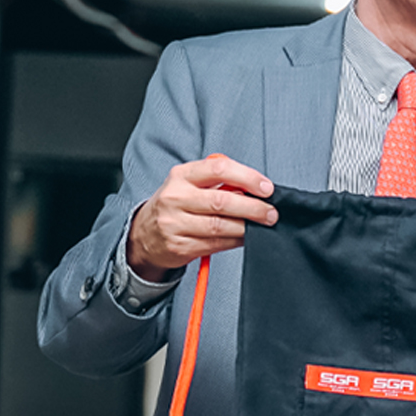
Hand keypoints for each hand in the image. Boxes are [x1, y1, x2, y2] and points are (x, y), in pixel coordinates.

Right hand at [127, 155, 276, 276]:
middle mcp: (175, 198)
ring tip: (262, 225)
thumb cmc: (176, 205)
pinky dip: (236, 240)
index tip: (267, 188)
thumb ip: (219, 182)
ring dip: (247, 227)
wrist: (144, 234)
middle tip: (272, 213)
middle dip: (253, 208)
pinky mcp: (179, 246)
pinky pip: (215, 244)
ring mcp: (174, 224)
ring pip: (220, 226)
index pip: (219, 169)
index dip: (247, 177)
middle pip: (222, 202)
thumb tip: (256, 189)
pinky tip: (246, 237)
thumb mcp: (189, 184)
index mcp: (181, 176)